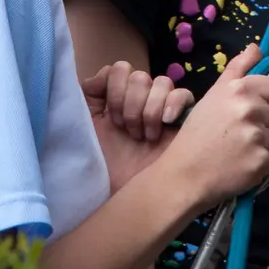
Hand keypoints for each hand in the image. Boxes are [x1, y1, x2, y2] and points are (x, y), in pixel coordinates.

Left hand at [83, 63, 192, 192]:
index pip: (119, 69)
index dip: (114, 89)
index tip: (110, 118)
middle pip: (139, 76)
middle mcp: (138, 99)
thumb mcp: (86, 130)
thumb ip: (85, 99)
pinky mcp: (181, 120)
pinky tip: (165, 123)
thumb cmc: (103, 167)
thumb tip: (95, 78)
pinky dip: (173, 103)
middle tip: (128, 133)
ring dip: (149, 110)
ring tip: (144, 137)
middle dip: (130, 105)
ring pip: (161, 82)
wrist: (125, 199)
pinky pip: (184, 94)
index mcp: (115, 98)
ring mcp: (161, 108)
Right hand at [159, 43, 268, 213]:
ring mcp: (257, 136)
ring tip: (239, 151)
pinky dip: (261, 167)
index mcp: (241, 88)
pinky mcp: (261, 162)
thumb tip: (256, 47)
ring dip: (264, 148)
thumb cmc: (199, 132)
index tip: (258, 111)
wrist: (184, 173)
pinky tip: (241, 165)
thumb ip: (238, 68)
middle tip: (241, 134)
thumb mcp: (215, 93)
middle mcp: (251, 109)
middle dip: (267, 127)